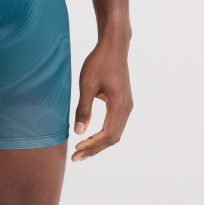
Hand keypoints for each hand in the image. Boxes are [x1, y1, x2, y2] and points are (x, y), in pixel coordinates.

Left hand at [72, 37, 132, 160]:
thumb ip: (84, 109)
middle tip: (76, 158)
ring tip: (82, 150)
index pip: (107, 135)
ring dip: (99, 143)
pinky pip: (115, 124)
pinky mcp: (123, 101)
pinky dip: (104, 133)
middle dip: (94, 149)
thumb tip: (79, 133)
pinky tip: (91, 136)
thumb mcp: (87, 84)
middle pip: (113, 138)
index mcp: (119, 105)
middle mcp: (127, 108)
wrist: (113, 46)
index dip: (92, 146)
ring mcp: (127, 105)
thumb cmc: (99, 62)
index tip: (76, 151)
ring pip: (115, 132)